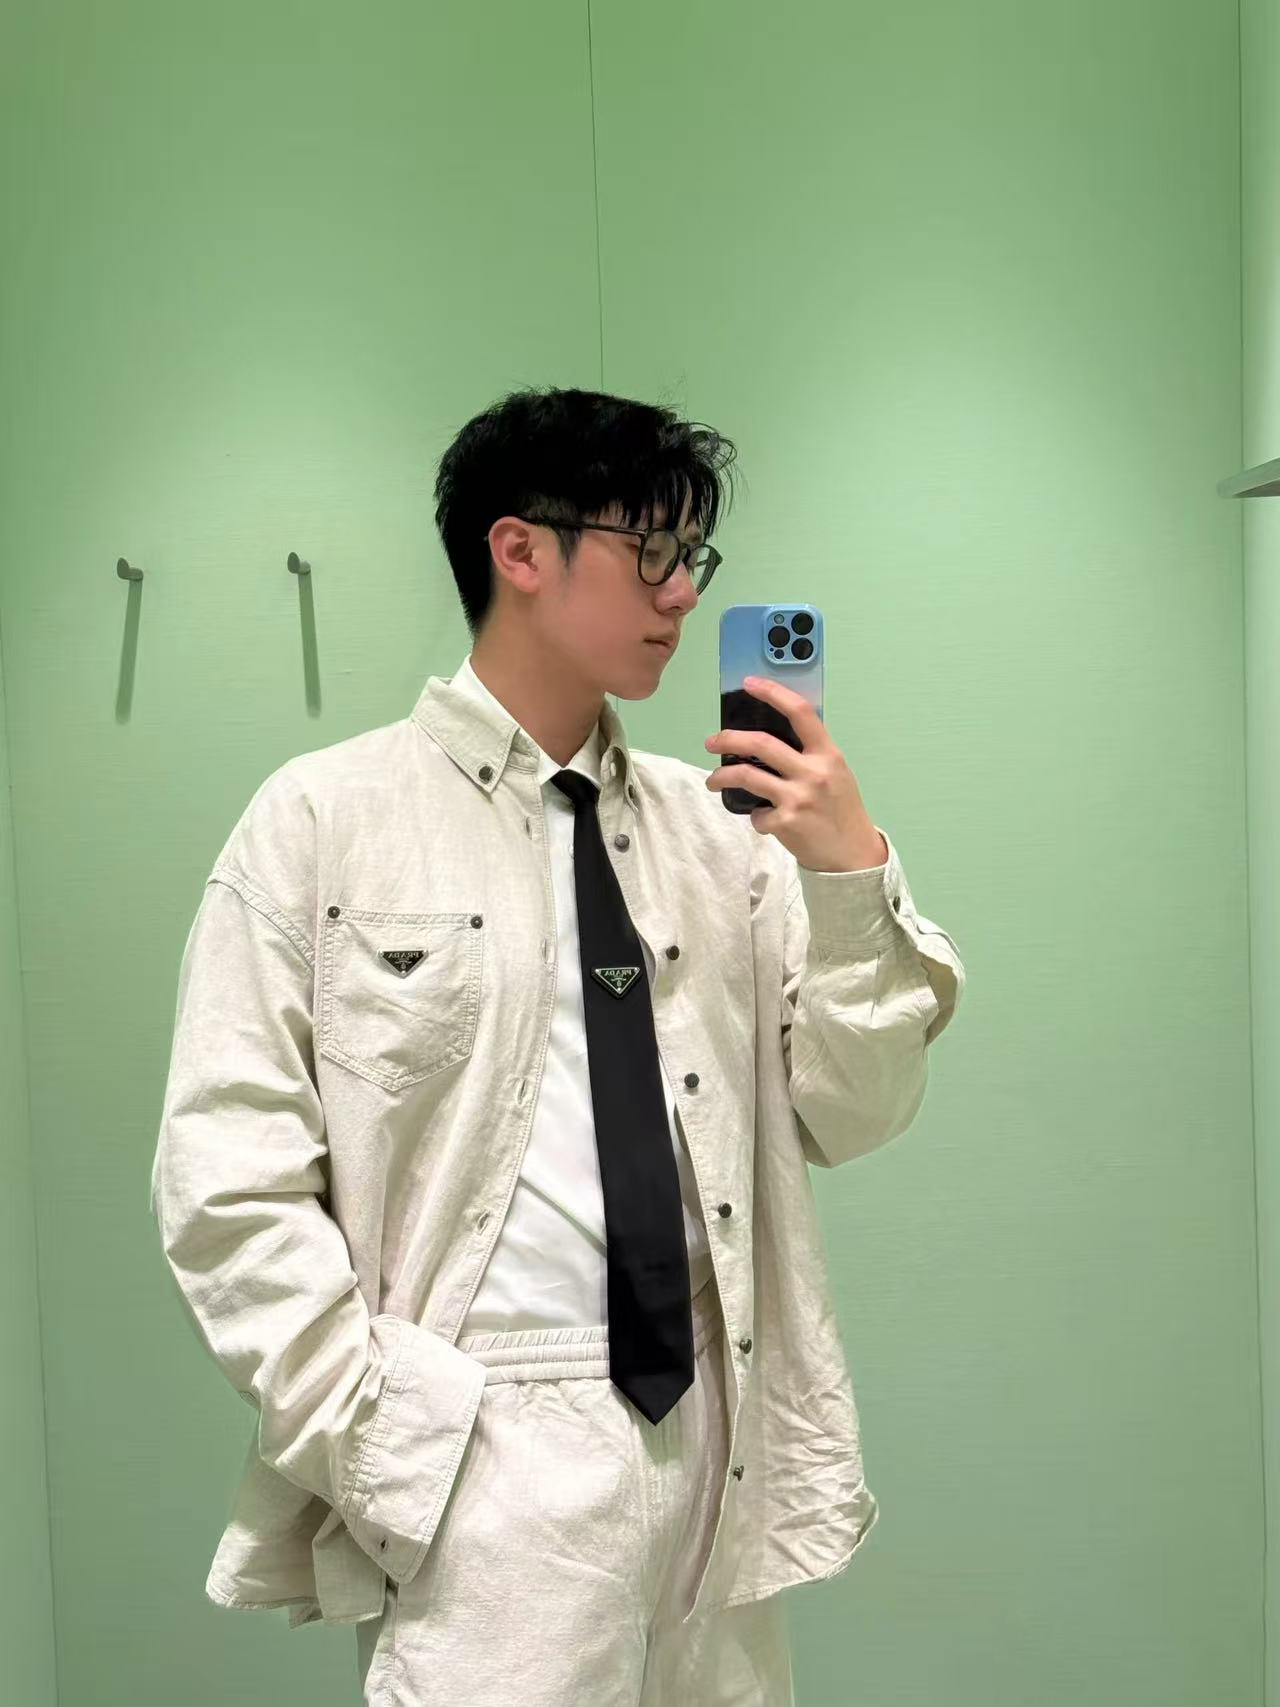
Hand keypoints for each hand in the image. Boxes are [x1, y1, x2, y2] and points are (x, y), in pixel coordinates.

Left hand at [704, 676, 887, 872]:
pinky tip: (761, 819)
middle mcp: (813, 772)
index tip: (749, 683)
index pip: (800, 712)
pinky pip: (755, 814)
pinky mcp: (786, 823)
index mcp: (828, 753)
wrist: (853, 854)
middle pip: (761, 743)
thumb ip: (810, 754)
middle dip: (728, 739)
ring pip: (747, 776)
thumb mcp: (835, 773)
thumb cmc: (841, 809)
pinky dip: (754, 816)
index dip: (773, 693)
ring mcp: (798, 797)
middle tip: (712, 742)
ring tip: (713, 780)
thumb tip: (770, 737)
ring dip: (721, 776)